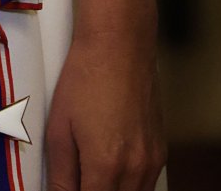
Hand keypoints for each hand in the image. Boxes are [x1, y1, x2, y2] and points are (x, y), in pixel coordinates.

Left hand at [46, 15, 163, 190]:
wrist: (120, 44)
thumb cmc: (85, 78)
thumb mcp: (60, 127)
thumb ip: (61, 174)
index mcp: (106, 166)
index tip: (66, 188)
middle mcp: (136, 170)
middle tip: (77, 179)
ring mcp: (152, 161)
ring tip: (90, 174)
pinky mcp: (160, 151)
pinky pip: (146, 185)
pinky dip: (128, 186)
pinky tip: (110, 168)